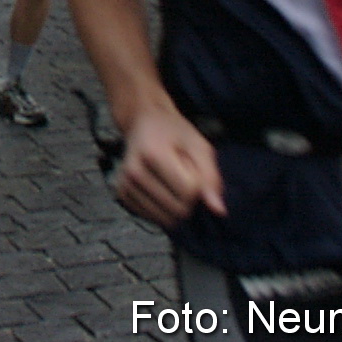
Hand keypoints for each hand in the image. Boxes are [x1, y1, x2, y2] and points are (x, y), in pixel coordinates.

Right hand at [113, 108, 227, 228]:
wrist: (142, 121)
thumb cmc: (173, 132)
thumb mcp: (199, 145)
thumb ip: (211, 177)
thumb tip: (219, 211)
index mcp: (153, 154)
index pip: (188, 192)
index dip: (199, 186)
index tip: (193, 169)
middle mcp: (134, 172)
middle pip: (177, 210)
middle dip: (188, 199)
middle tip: (181, 175)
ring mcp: (125, 185)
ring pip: (165, 219)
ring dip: (175, 205)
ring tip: (170, 181)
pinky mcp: (122, 195)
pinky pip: (153, 219)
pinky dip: (162, 209)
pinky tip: (160, 189)